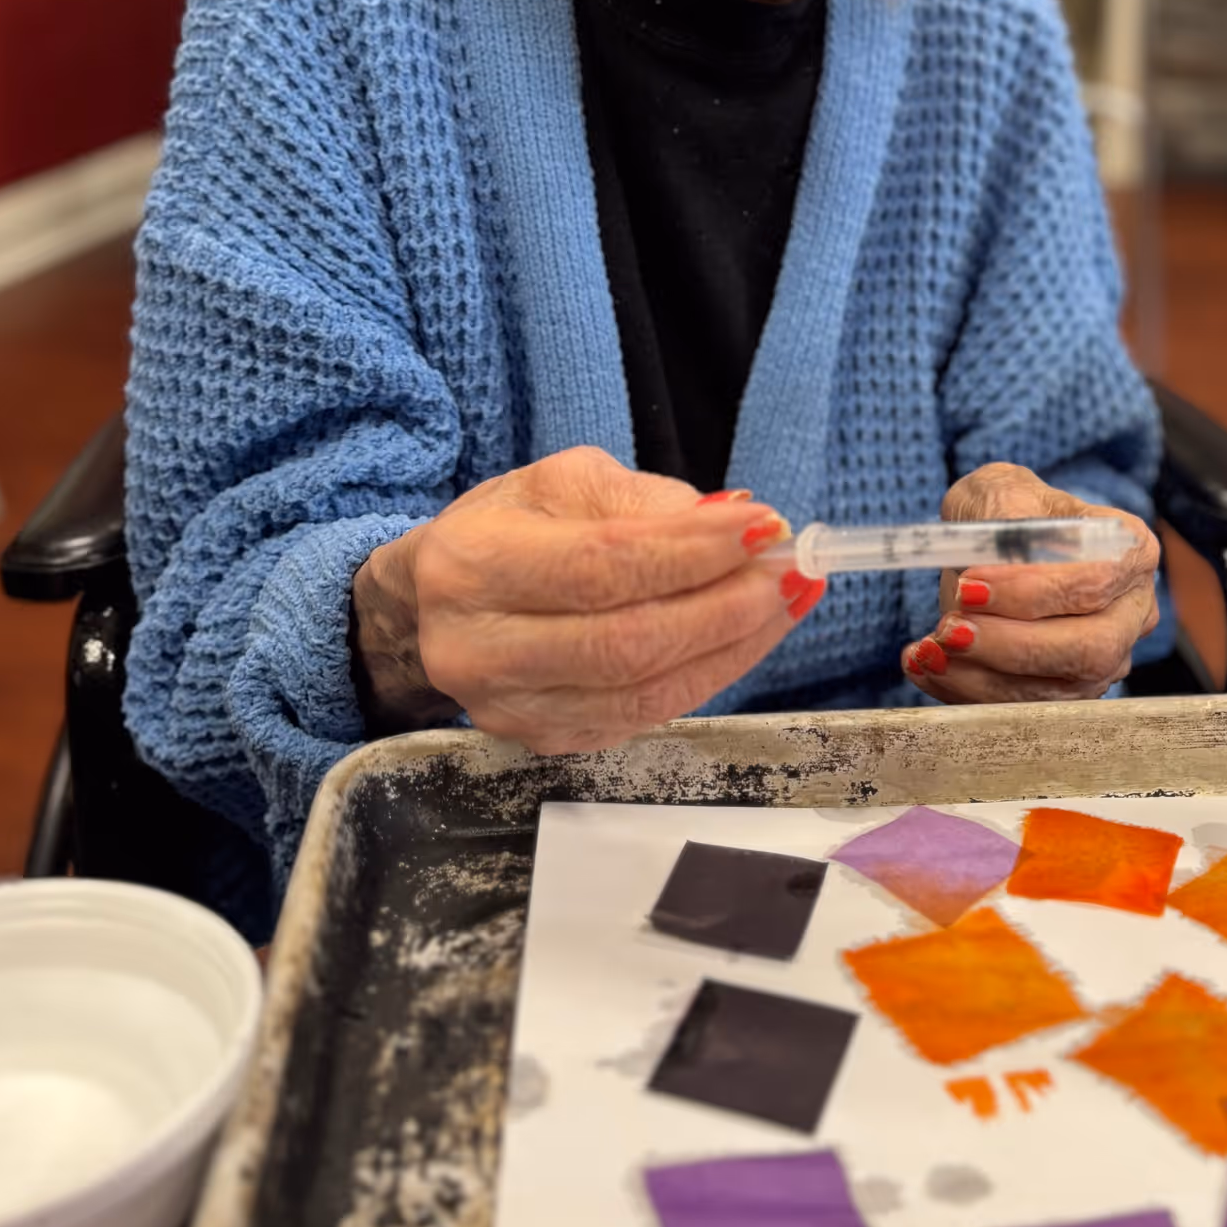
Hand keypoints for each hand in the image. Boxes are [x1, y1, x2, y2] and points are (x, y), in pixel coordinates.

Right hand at [350, 447, 821, 752]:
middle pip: (627, 641)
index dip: (692, 552)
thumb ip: (645, 501)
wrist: (435, 606)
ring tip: (786, 601)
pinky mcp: (544, 742)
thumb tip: (735, 519)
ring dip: (733, 646)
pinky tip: (746, 638)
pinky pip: (645, 717)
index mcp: (473, 566)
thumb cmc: (508, 531)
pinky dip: (708, 676)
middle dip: (727, 606)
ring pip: (643, 691)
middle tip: (791, 571)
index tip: (765, 526)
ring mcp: (510, 709)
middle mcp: (480, 649)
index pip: (600, 565)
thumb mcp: (562, 484)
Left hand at [901, 462, 1159, 703]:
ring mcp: (1107, 661)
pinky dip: (966, 692)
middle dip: (1012, 645)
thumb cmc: (1009, 513)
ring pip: (1057, 690)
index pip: (1097, 578)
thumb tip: (988, 559)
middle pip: (1091, 647)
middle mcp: (1132, 612)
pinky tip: (926, 664)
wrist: (999, 548)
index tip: (970, 585)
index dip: (1033, 590)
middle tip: (949, 628)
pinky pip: (1022, 710)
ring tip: (928, 649)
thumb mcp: (1000, 491)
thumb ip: (999, 514)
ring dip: (982, 675)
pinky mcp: (1067, 694)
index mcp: (1131, 549)